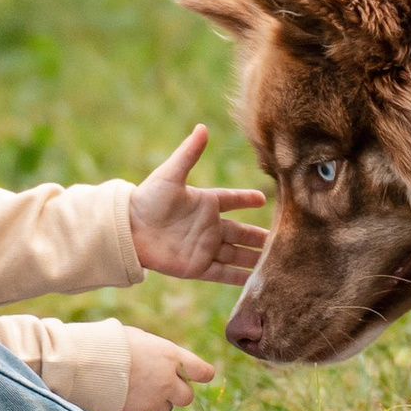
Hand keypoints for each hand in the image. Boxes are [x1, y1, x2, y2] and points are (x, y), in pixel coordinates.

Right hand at [121, 324, 215, 410]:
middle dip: (177, 393)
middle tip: (163, 386)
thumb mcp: (142, 339)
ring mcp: (153, 399)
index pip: (203, 372)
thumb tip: (163, 360)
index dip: (201, 374)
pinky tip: (123, 394)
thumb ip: (159, 354)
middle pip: (187, 397)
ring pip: (165, 408)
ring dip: (156, 401)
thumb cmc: (112, 343)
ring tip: (137, 388)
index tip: (198, 374)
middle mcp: (167, 381)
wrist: (87, 362)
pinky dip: (137, 407)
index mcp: (171, 356)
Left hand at [128, 124, 270, 284]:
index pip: (232, 200)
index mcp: (204, 203)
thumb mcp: (170, 175)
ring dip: (254, 259)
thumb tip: (202, 127)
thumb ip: (189, 154)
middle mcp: (208, 227)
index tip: (264, 199)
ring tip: (277, 263)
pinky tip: (255, 282)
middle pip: (241, 233)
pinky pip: (222, 274)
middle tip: (283, 239)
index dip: (246, 199)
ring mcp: (204, 248)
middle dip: (260, 236)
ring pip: (236, 254)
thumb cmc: (147, 199)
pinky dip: (239, 279)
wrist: (127, 231)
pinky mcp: (196, 267)